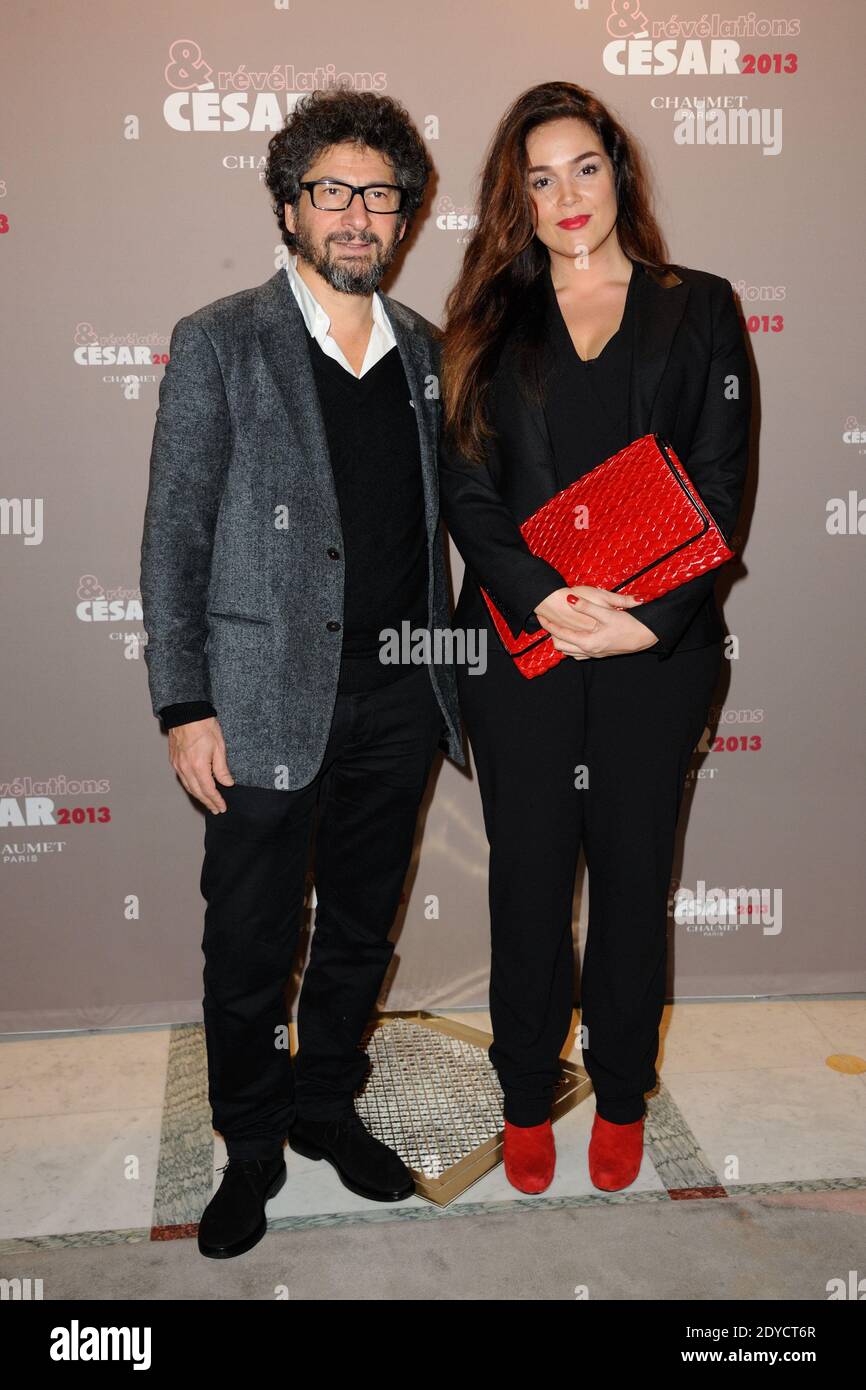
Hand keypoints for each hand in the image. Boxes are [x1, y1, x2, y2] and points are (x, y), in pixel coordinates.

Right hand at [167, 716, 233, 812]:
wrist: (185, 713)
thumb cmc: (204, 726)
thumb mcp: (219, 746)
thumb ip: (222, 768)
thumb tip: (227, 783)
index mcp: (198, 766)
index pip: (209, 790)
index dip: (216, 800)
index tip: (222, 807)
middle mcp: (185, 768)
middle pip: (197, 792)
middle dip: (207, 802)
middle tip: (216, 809)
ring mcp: (178, 765)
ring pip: (188, 787)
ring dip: (198, 796)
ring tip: (207, 802)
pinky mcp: (174, 760)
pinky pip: (183, 778)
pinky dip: (191, 786)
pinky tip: (196, 788)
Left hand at [533, 585, 657, 659]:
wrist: (647, 636)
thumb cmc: (629, 624)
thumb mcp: (607, 612)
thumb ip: (587, 607)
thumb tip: (569, 599)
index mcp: (588, 642)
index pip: (560, 634)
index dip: (548, 625)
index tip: (540, 616)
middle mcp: (589, 651)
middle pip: (561, 646)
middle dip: (552, 634)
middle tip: (546, 622)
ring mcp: (595, 654)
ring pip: (569, 652)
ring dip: (562, 641)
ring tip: (557, 629)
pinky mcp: (601, 653)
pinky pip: (579, 653)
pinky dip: (572, 646)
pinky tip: (574, 638)